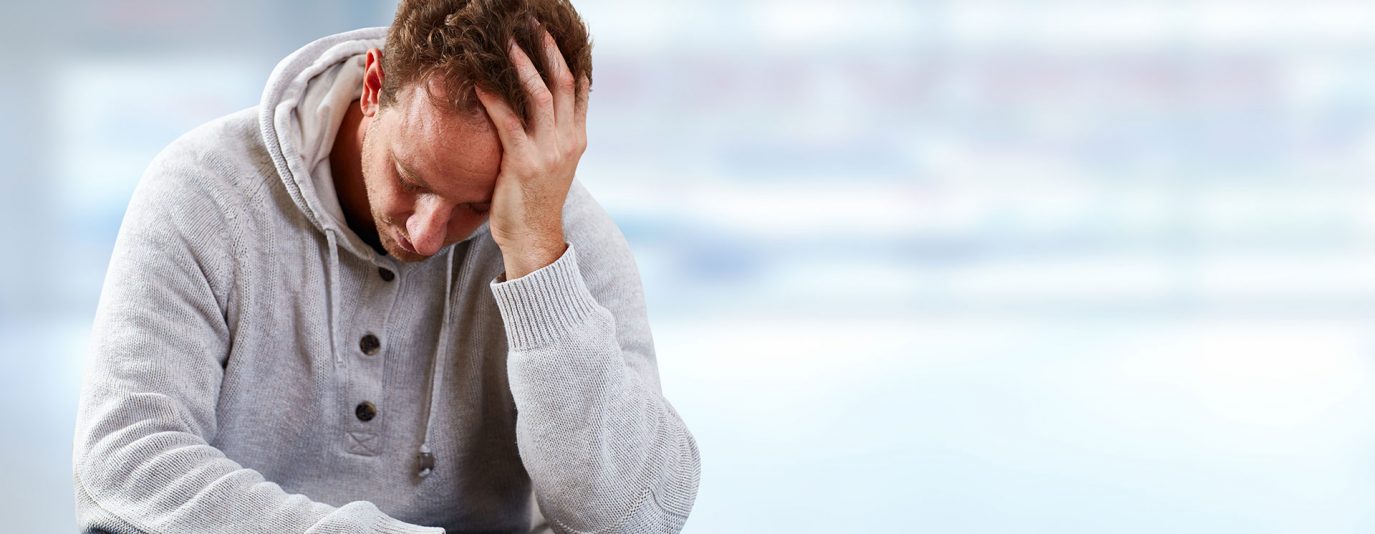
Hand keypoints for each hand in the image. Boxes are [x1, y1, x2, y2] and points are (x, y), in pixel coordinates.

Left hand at [475, 30, 589, 279]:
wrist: (534, 239)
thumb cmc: (536, 202)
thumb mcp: (553, 165)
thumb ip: (551, 137)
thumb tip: (537, 110)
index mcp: (577, 139)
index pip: (579, 89)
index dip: (568, 58)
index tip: (556, 33)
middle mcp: (568, 141)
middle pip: (563, 83)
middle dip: (548, 50)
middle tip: (532, 24)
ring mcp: (548, 152)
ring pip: (539, 95)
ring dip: (521, 64)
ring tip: (506, 41)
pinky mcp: (523, 163)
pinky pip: (508, 120)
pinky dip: (493, 97)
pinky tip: (479, 80)